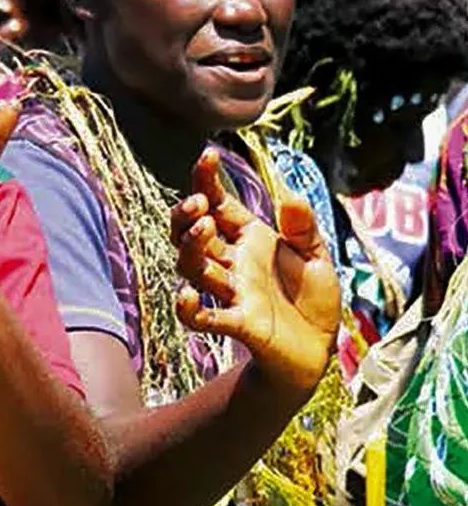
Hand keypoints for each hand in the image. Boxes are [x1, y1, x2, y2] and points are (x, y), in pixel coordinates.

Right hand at [170, 149, 340, 393]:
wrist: (319, 349)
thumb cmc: (312, 298)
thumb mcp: (317, 255)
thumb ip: (303, 226)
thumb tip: (290, 195)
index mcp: (249, 239)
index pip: (219, 204)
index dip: (207, 181)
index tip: (207, 156)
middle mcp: (233, 263)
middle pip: (192, 234)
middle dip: (187, 216)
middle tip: (199, 205)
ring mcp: (231, 293)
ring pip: (193, 267)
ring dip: (191, 248)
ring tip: (204, 229)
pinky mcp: (238, 324)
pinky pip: (204, 317)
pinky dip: (190, 310)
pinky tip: (186, 297)